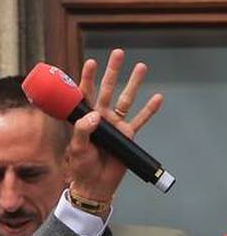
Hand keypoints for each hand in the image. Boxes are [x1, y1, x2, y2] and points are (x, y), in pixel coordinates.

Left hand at [67, 48, 162, 202]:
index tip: (90, 62)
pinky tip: (157, 97)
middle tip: (118, 53)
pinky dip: (149, 110)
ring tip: (141, 66)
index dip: (87, 78)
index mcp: (85, 117)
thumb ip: (84, 131)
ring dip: (134, 83)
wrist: (95, 183)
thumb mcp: (77, 148)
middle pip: (108, 89)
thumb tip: (96, 115)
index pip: (85, 94)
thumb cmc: (81, 166)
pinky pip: (141, 120)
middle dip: (113, 71)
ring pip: (127, 99)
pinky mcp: (128, 135)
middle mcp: (101, 116)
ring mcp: (116, 124)